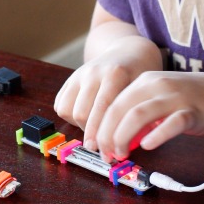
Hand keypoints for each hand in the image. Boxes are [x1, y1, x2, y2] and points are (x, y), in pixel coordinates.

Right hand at [54, 35, 162, 149]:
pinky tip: (87, 117)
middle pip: (81, 113)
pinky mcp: (71, 78)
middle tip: (101, 148)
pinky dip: (70, 116)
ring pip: (67, 110)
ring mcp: (79, 73)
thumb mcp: (143, 89)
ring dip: (79, 126)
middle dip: (90, 136)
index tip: (107, 153)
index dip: (103, 135)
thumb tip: (126, 145)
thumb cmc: (140, 74)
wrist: (129, 50)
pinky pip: (60, 104)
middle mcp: (93, 72)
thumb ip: (133, 112)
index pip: (103, 110)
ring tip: (95, 128)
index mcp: (115, 74)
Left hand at [95, 70, 203, 160]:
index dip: (101, 126)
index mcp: (146, 81)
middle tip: (107, 155)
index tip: (97, 146)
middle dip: (107, 135)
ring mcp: (175, 97)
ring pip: (138, 115)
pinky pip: (171, 123)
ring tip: (121, 154)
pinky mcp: (193, 112)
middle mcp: (157, 85)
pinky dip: (156, 136)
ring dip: (123, 137)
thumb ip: (140, 114)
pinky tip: (148, 146)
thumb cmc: (195, 101)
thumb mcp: (161, 100)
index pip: (112, 103)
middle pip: (120, 109)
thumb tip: (118, 138)